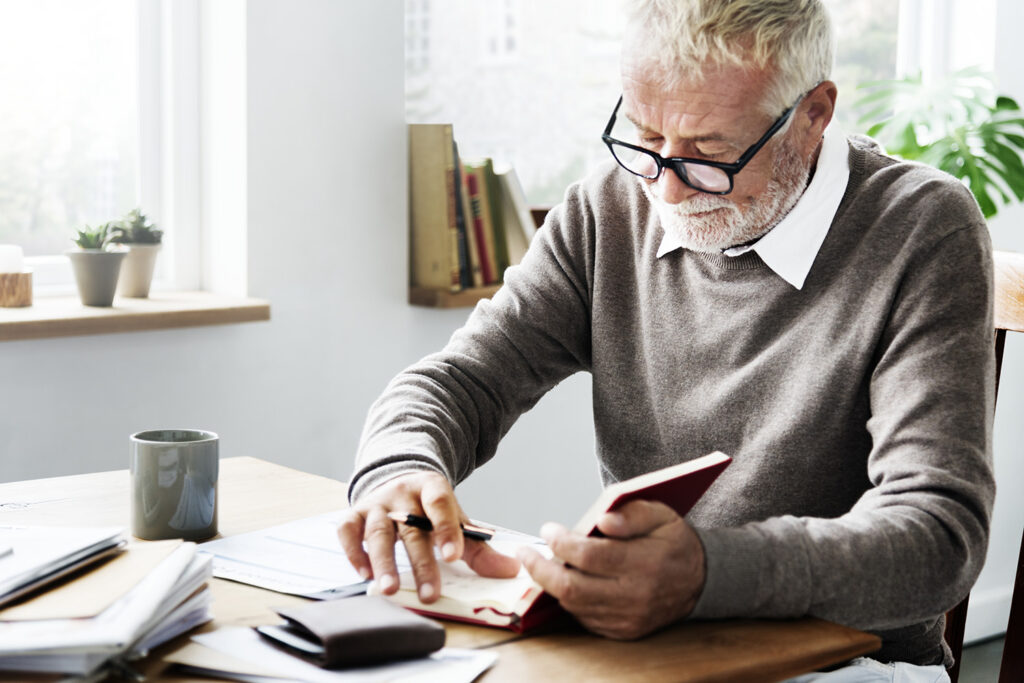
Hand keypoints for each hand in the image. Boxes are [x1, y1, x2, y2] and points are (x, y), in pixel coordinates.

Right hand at [337, 471, 519, 602]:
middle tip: (429, 593)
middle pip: (411, 528)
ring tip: (390, 589)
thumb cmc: (430, 510)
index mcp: (431, 487)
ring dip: (383, 562)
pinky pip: (348, 530)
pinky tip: (363, 573)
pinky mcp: (354, 513)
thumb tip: (512, 570)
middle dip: (421, 562)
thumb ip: (479, 547)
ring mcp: (376, 503)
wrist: (398, 481)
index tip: (454, 556)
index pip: (440, 503)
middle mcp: (402, 493)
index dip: (447, 528)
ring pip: (378, 532)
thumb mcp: (456, 520)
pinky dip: (354, 551)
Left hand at [517, 500, 704, 639]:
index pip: (590, 556)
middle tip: (525, 553)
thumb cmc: (674, 542)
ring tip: (541, 563)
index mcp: (645, 563)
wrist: (700, 580)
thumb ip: (632, 513)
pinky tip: (563, 581)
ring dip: (551, 584)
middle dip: (541, 569)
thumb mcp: (661, 514)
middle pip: (573, 588)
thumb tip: (602, 520)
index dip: (561, 542)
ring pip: (574, 606)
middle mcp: (635, 595)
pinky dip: (569, 600)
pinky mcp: (624, 631)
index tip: (548, 529)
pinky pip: (584, 619)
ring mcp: (628, 618)